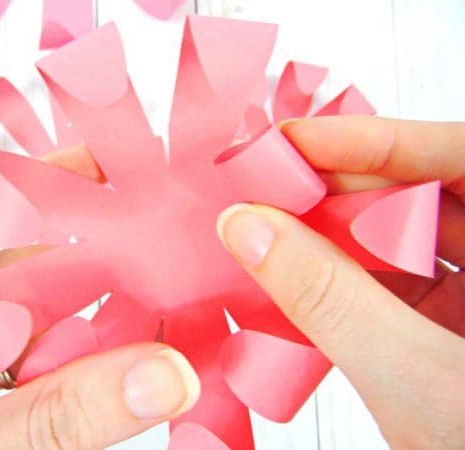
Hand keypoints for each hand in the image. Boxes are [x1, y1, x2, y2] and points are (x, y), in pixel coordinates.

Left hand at [0, 148, 198, 449]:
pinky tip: (134, 368)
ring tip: (162, 301)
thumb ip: (51, 421)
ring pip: (38, 332)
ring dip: (95, 323)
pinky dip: (87, 377)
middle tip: (152, 238)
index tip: (99, 163)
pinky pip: (43, 383)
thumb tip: (162, 377)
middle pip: (14, 272)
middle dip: (84, 258)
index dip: (31, 185)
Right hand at [217, 116, 464, 449]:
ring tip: (279, 230)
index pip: (464, 159)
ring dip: (340, 234)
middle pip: (430, 194)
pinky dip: (348, 278)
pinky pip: (397, 282)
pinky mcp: (454, 330)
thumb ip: (327, 298)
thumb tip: (249, 228)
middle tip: (275, 186)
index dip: (381, 142)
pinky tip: (303, 276)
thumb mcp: (415, 380)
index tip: (300, 140)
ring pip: (409, 239)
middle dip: (346, 189)